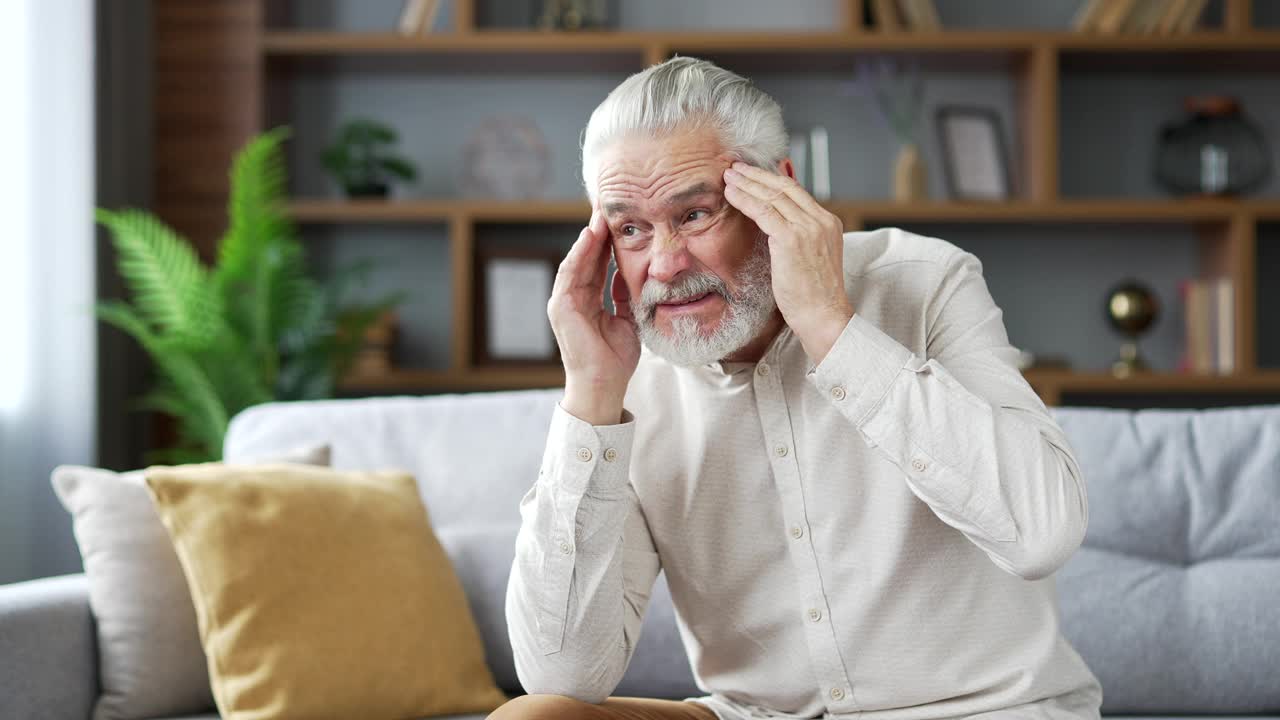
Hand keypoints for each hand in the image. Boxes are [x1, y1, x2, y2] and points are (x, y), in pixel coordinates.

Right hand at [548, 206, 639, 424]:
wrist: (604, 386)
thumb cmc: (615, 359)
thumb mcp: (627, 319)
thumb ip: (625, 296)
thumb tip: (631, 273)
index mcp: (587, 301)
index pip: (597, 263)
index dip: (607, 240)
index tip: (620, 219)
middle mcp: (572, 298)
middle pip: (585, 257)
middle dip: (597, 231)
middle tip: (608, 204)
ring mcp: (564, 302)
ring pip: (576, 260)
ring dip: (588, 236)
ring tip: (600, 213)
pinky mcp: (562, 308)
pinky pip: (570, 274)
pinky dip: (580, 254)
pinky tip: (591, 235)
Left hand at [723, 160, 853, 362]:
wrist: (824, 316)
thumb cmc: (814, 297)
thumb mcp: (811, 260)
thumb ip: (800, 240)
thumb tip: (778, 230)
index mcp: (829, 223)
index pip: (796, 192)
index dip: (771, 180)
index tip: (753, 174)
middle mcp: (821, 220)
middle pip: (784, 187)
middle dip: (756, 175)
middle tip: (735, 167)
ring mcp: (808, 227)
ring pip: (771, 195)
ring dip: (747, 184)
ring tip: (728, 177)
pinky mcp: (792, 238)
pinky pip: (763, 211)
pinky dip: (744, 199)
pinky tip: (730, 194)